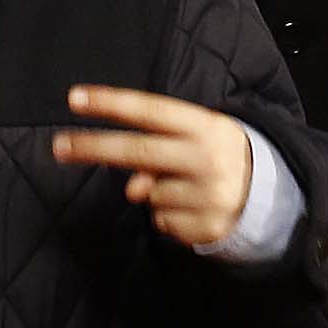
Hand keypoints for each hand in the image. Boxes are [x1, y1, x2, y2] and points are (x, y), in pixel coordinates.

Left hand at [57, 85, 253, 248]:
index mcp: (206, 126)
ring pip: (149, 195)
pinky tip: (191, 207)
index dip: (111, 103)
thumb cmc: (216, 155)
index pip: (150, 111)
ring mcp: (210, 195)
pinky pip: (163, 223)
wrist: (269, 194)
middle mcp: (209, 158)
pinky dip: (168, 217)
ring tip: (184, 187)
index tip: (74, 98)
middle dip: (93, 148)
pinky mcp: (209, 228)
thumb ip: (158, 150)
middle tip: (59, 146)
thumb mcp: (195, 139)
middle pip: (139, 152)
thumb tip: (134, 188)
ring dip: (151, 193)